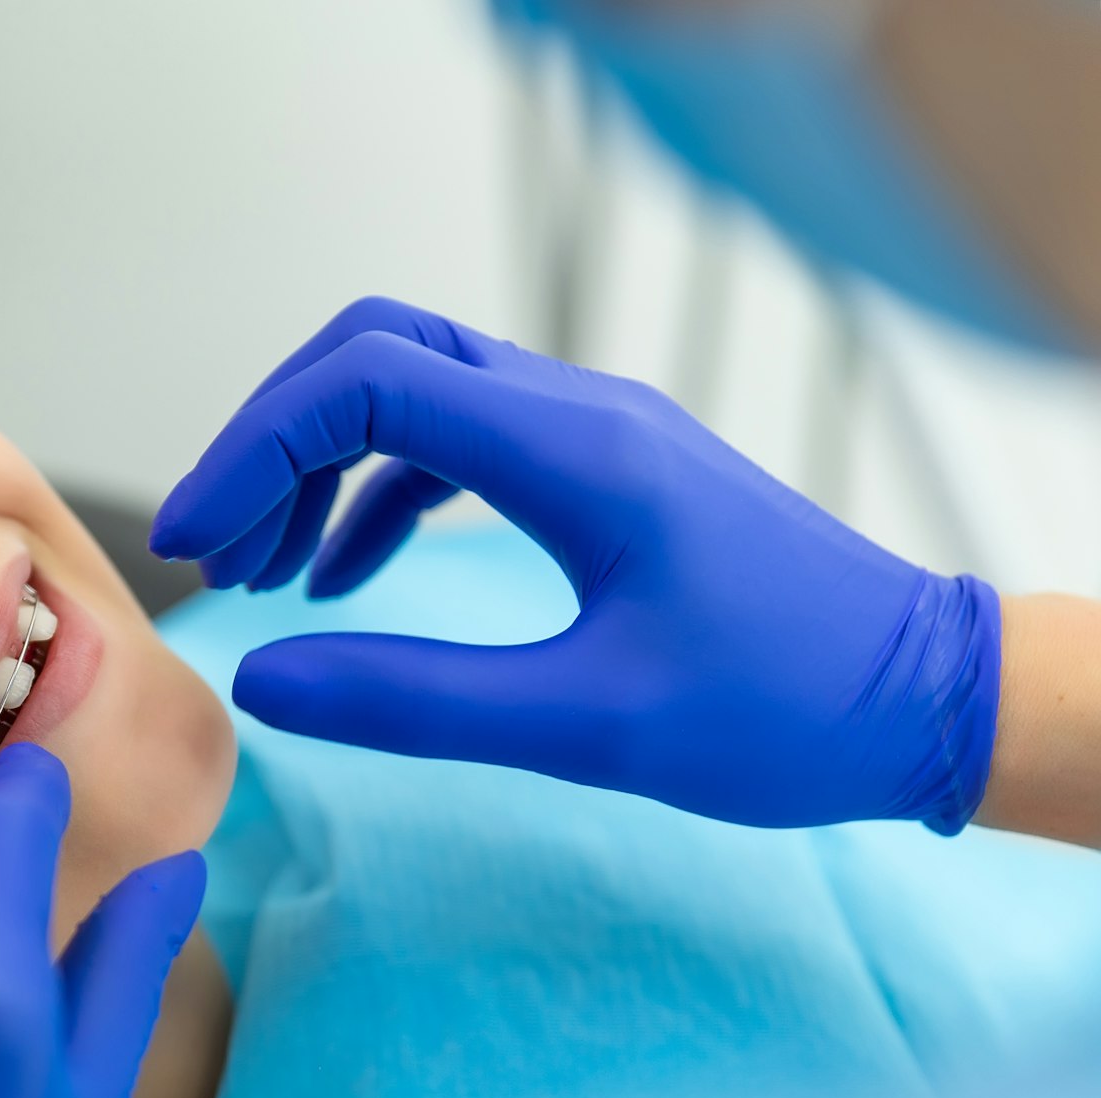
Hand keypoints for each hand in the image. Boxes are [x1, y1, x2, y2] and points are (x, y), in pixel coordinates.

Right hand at [150, 296, 999, 831]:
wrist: (922, 698)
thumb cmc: (780, 713)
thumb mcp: (587, 725)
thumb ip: (414, 700)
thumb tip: (263, 681)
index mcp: (571, 450)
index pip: (365, 386)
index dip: (254, 450)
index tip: (193, 541)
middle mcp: (575, 412)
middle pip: (375, 354)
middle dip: (272, 439)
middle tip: (210, 546)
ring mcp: (590, 433)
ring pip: (412, 389)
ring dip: (319, 464)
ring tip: (259, 569)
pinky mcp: (599, 470)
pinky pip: (456, 443)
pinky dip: (378, 493)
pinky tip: (343, 575)